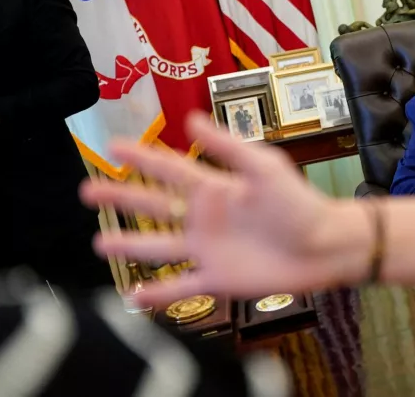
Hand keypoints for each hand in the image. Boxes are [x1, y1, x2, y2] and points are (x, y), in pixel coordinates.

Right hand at [80, 113, 371, 307]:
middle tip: (88, 190)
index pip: (170, 169)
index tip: (113, 145)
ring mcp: (209, 249)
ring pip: (159, 247)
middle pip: (154, 205)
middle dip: (122, 197)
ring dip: (131, 244)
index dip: (142, 157)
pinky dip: (157, 294)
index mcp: (216, 188)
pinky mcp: (218, 280)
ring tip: (100, 242)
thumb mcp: (265, 168)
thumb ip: (228, 147)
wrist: (326, 246)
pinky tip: (132, 295)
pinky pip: (180, 286)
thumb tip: (191, 119)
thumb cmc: (301, 203)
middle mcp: (207, 218)